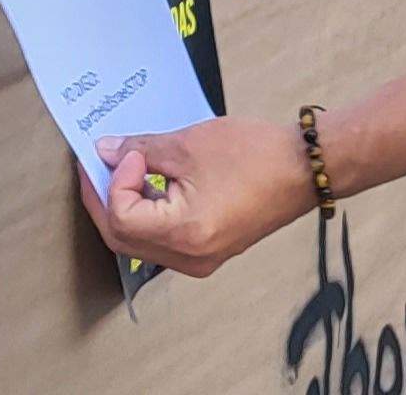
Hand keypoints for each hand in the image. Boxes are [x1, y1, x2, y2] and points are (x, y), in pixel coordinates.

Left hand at [86, 117, 318, 277]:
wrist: (304, 169)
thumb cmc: (258, 155)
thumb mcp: (190, 144)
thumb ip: (142, 150)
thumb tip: (106, 152)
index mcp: (185, 233)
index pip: (121, 218)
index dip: (114, 182)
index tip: (128, 153)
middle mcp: (189, 258)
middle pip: (122, 238)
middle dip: (105, 198)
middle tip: (100, 165)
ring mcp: (199, 260)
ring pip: (139, 243)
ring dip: (125, 207)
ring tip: (128, 171)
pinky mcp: (207, 251)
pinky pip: (162, 241)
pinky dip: (148, 215)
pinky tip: (151, 186)